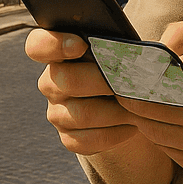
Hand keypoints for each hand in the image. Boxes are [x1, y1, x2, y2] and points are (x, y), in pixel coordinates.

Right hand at [26, 29, 142, 156]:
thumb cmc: (127, 65)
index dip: (53, 43)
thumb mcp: (122, 49)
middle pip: (64, 80)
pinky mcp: (68, 137)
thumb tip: (144, 45)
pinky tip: (133, 126)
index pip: (37, 46)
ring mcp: (57, 111)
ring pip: (80, 113)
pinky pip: (85, 141)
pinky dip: (114, 134)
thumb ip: (121, 42)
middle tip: (129, 79)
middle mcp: (51, 82)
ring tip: (140, 106)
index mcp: (58, 53)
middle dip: (101, 79)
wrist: (131, 101)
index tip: (81, 44)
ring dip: (115, 110)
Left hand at [115, 19, 182, 178]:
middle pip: (141, 107)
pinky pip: (166, 150)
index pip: (146, 78)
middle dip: (128, 96)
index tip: (118, 70)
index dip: (127, 75)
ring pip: (150, 130)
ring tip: (148, 102)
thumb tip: (148, 51)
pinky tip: (173, 122)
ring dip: (143, 116)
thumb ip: (181, 33)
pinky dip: (162, 135)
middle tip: (123, 87)